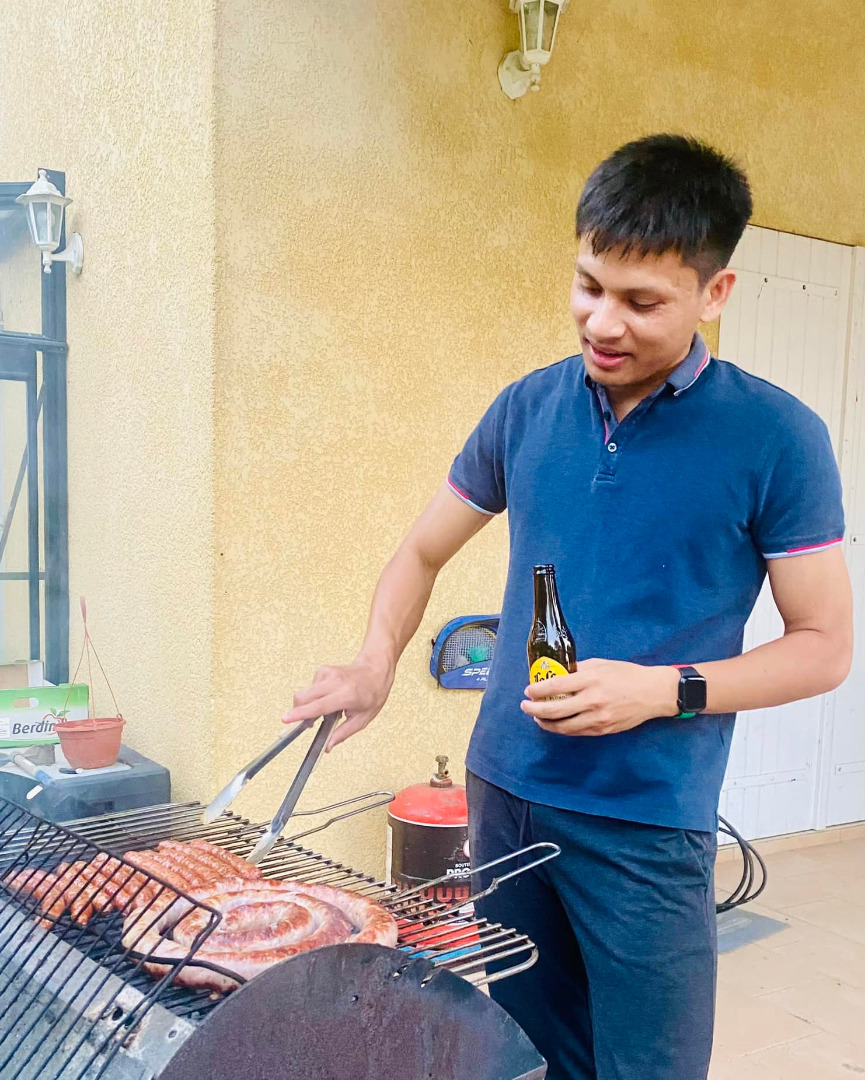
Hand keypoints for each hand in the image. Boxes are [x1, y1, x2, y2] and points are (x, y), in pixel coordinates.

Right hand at [282, 653, 394, 750]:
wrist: (375, 669)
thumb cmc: (372, 693)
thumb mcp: (363, 719)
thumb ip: (343, 733)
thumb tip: (327, 747)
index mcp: (347, 695)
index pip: (319, 706)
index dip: (301, 714)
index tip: (286, 719)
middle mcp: (335, 682)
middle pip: (303, 696)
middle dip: (298, 712)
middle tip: (310, 723)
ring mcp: (328, 673)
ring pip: (305, 693)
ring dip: (310, 705)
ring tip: (329, 708)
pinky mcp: (323, 670)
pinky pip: (310, 688)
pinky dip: (315, 696)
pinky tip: (329, 697)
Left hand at [521, 658, 679, 735]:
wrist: (652, 693)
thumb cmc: (627, 674)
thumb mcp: (601, 664)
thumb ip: (579, 670)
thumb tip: (558, 674)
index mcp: (591, 680)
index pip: (556, 686)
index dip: (537, 690)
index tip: (528, 690)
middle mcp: (593, 700)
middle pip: (555, 710)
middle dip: (534, 709)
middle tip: (525, 706)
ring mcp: (598, 718)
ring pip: (563, 726)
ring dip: (546, 723)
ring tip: (537, 717)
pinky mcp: (603, 730)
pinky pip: (577, 732)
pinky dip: (563, 729)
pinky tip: (556, 723)